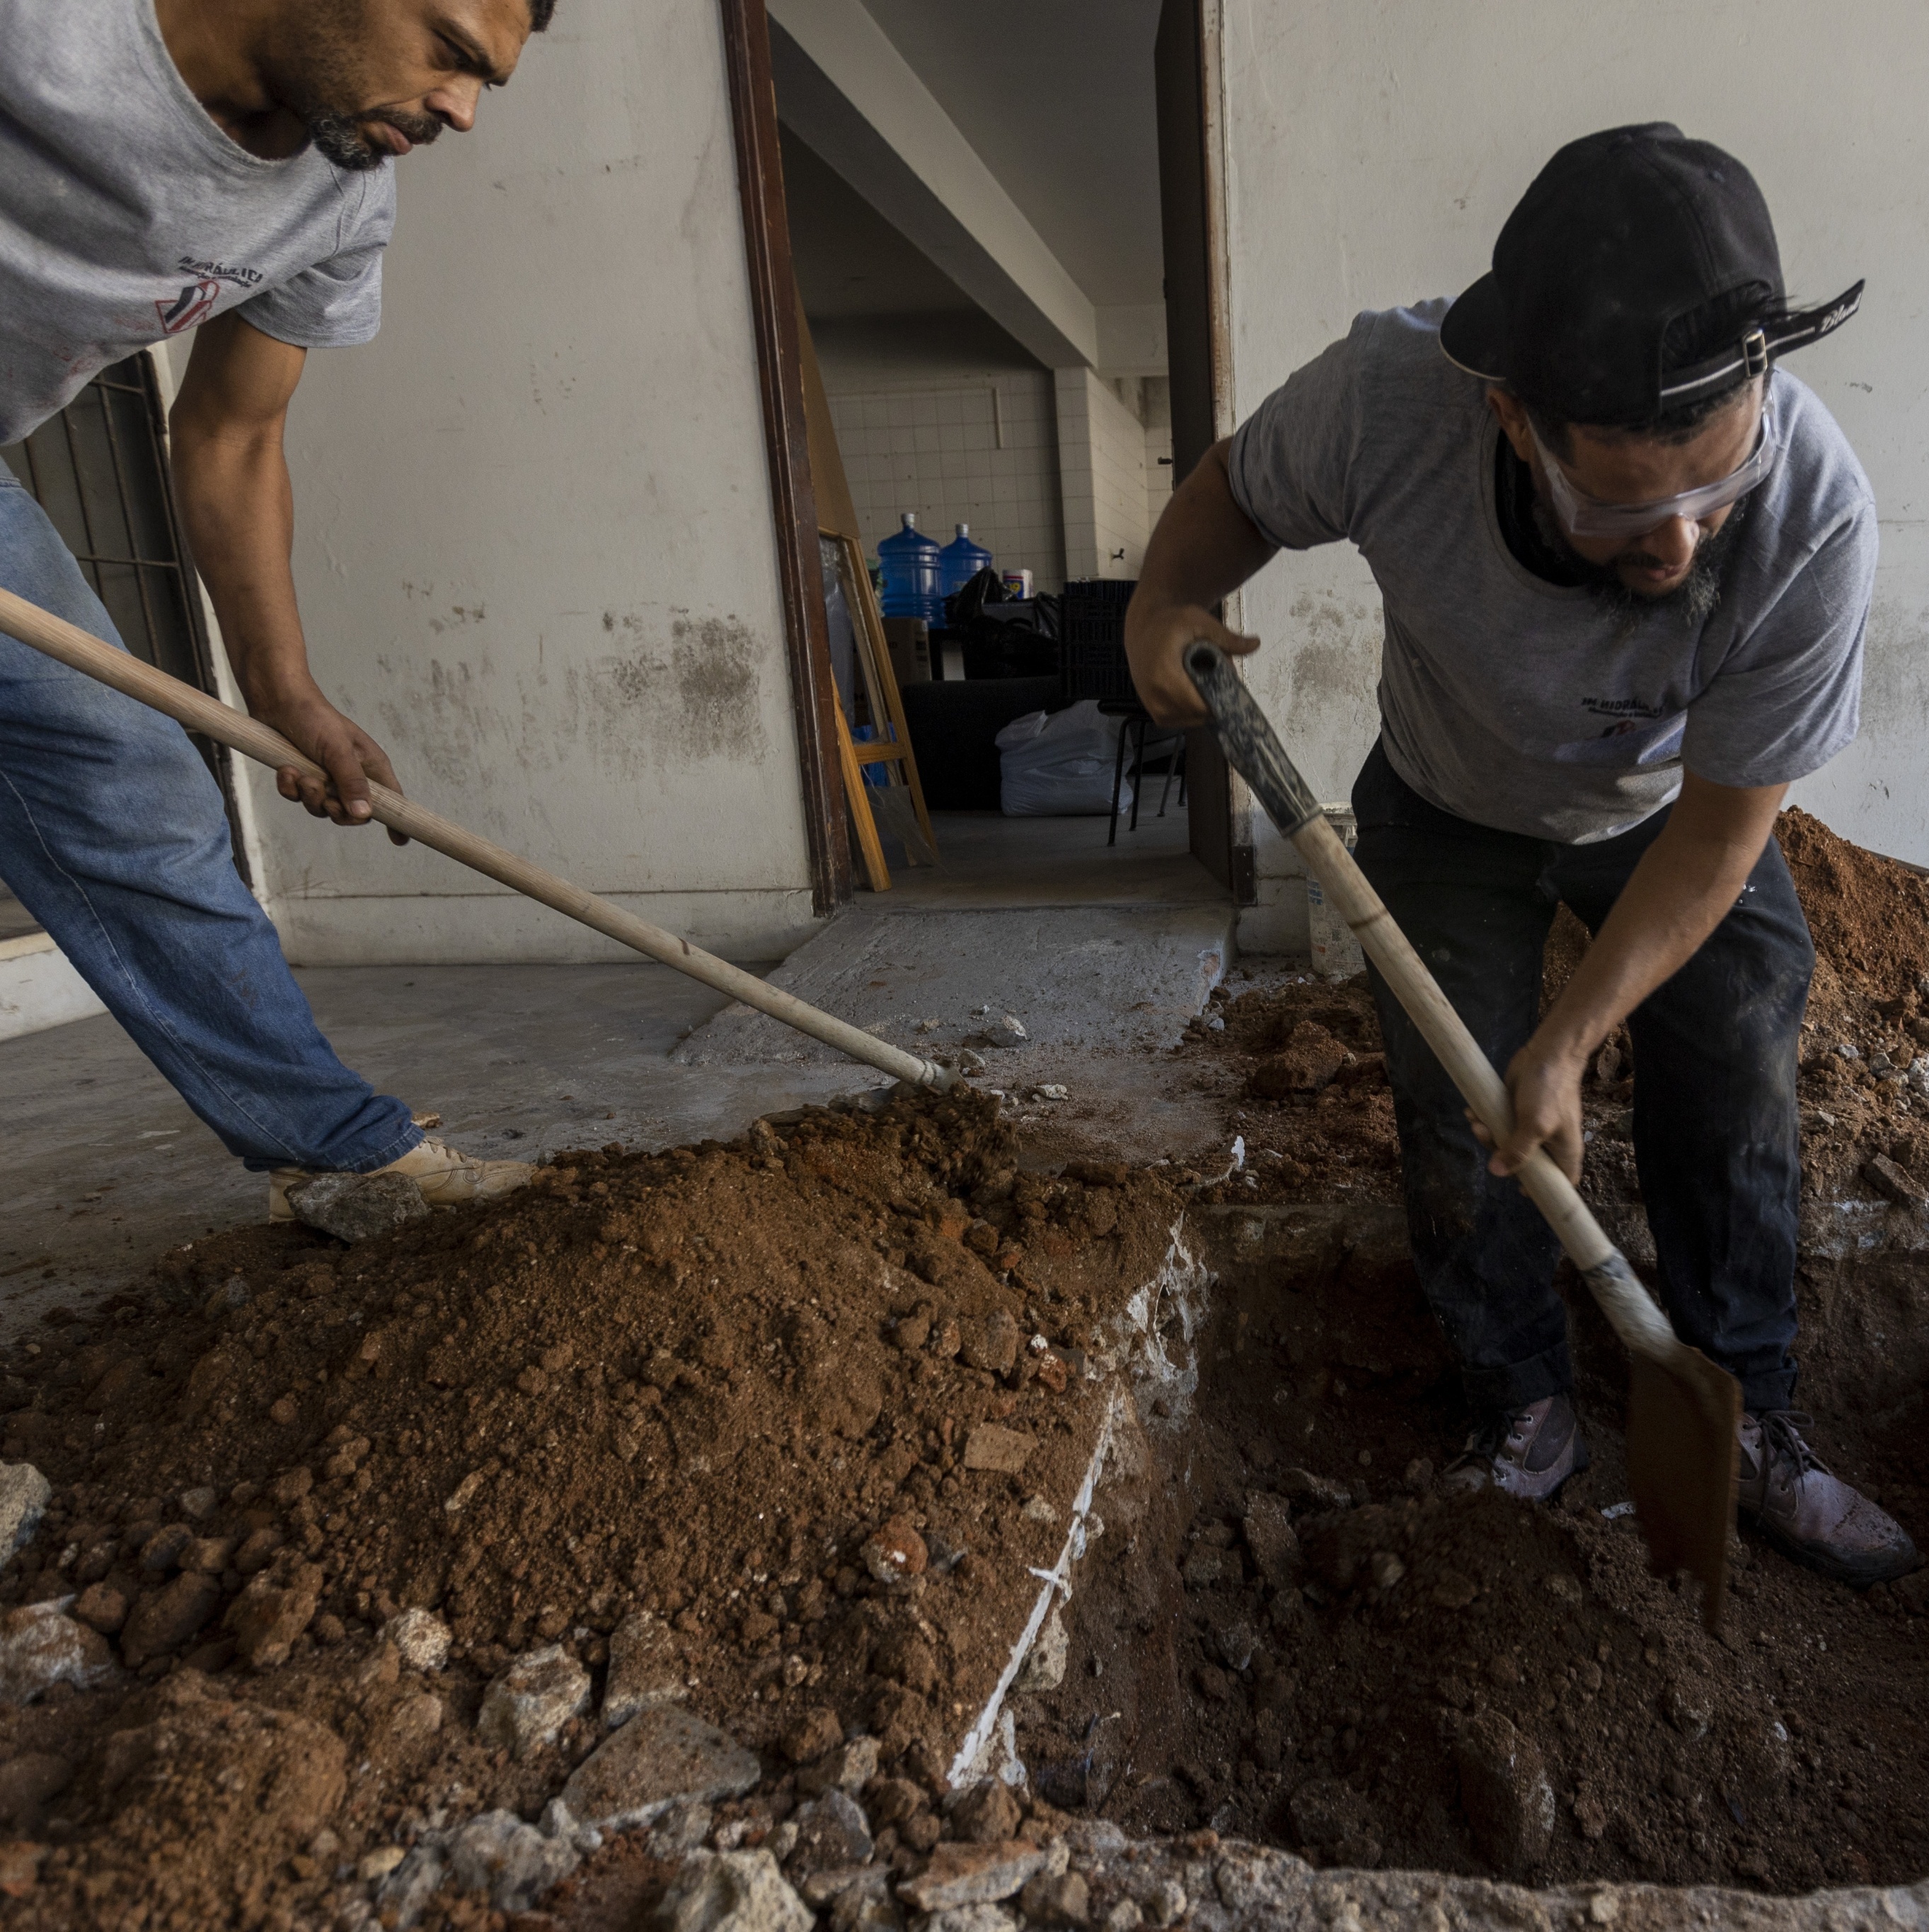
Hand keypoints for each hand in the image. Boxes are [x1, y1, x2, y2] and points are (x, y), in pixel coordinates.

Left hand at [255, 683, 409, 845]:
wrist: (277, 700)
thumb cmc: (315, 718)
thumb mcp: (337, 750)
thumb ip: (352, 783)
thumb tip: (364, 814)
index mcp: (370, 767)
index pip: (392, 800)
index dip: (396, 821)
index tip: (399, 841)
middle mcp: (350, 775)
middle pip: (351, 813)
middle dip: (334, 808)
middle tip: (324, 794)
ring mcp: (326, 777)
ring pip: (321, 808)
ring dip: (308, 794)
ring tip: (300, 773)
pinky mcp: (302, 776)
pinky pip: (297, 798)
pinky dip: (290, 787)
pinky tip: (286, 770)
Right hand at [1122, 600, 1260, 726]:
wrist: (1144, 626)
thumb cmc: (1172, 622)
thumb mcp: (1200, 622)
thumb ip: (1227, 638)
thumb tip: (1256, 644)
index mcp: (1164, 674)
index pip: (1198, 705)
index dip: (1218, 702)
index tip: (1230, 690)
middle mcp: (1153, 693)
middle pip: (1194, 715)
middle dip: (1212, 704)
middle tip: (1219, 682)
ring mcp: (1150, 703)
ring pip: (1185, 720)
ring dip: (1200, 709)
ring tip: (1205, 686)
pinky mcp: (1150, 708)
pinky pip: (1173, 720)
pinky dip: (1187, 712)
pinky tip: (1193, 694)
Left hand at [1470, 1030, 1589, 1183]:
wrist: (1546, 1053)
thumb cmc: (1550, 1091)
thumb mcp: (1536, 1125)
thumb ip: (1518, 1151)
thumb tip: (1497, 1173)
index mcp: (1563, 1151)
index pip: (1559, 1182)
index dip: (1543, 1189)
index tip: (1520, 1188)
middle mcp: (1547, 1142)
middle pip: (1522, 1165)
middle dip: (1500, 1154)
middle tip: (1486, 1135)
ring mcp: (1529, 1127)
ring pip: (1505, 1144)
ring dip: (1487, 1136)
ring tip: (1477, 1122)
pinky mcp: (1514, 1112)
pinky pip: (1497, 1125)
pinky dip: (1484, 1121)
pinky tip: (1472, 1112)